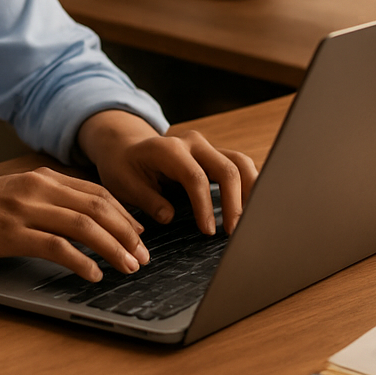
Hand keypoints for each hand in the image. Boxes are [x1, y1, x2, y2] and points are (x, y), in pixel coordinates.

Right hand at [0, 167, 148, 281]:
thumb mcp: (18, 191)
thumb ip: (48, 196)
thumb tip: (84, 213)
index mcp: (43, 177)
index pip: (97, 192)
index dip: (124, 214)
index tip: (139, 233)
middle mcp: (39, 188)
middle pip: (97, 208)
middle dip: (126, 233)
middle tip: (143, 255)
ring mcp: (25, 209)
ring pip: (83, 226)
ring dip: (112, 248)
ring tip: (128, 266)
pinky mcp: (12, 233)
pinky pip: (56, 246)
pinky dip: (80, 261)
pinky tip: (93, 274)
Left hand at [77, 110, 258, 236]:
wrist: (125, 148)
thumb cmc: (123, 167)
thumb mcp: (123, 183)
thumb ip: (146, 199)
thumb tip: (168, 216)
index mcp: (168, 149)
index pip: (195, 177)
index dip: (205, 206)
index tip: (208, 231)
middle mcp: (192, 143)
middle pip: (226, 167)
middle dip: (235, 201)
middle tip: (234, 231)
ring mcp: (206, 147)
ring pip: (240, 162)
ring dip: (251, 190)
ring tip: (252, 220)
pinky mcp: (213, 155)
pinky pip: (239, 166)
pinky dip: (249, 185)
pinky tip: (251, 207)